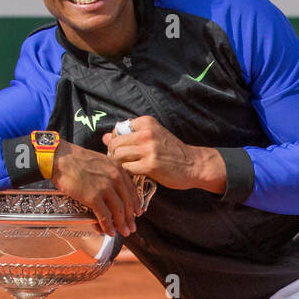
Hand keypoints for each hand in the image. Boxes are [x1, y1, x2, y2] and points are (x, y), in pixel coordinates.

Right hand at [50, 140, 141, 236]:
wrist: (59, 158)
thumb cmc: (75, 159)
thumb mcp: (100, 161)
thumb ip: (109, 173)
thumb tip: (112, 189)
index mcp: (117, 168)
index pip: (131, 190)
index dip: (135, 204)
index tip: (137, 213)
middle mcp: (114, 177)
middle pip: (127, 202)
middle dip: (130, 218)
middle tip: (132, 227)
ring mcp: (105, 187)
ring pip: (118, 211)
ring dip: (122, 224)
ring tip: (124, 232)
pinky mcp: (93, 197)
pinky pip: (104, 215)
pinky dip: (108, 226)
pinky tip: (109, 232)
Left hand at [106, 116, 225, 194]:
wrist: (194, 164)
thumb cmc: (173, 152)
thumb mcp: (153, 136)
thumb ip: (130, 136)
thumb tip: (104, 137)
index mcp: (147, 122)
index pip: (118, 129)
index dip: (116, 141)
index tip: (122, 151)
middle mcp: (147, 133)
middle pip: (116, 142)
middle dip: (114, 154)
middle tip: (119, 163)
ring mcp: (148, 149)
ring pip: (119, 155)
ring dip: (119, 164)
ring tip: (125, 169)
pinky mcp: (150, 165)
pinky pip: (127, 168)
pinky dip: (126, 173)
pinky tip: (132, 175)